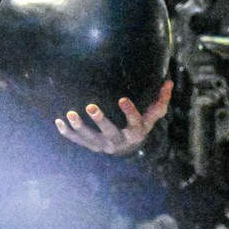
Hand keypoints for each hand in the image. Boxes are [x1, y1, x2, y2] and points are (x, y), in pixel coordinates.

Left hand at [54, 80, 172, 155]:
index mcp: (136, 133)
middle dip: (100, 121)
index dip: (129, 112)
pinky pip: (78, 141)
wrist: (128, 148)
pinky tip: (59, 122)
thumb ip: (160, 99)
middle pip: (110, 132)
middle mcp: (120, 142)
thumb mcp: (153, 115)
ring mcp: (104, 146)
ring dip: (79, 127)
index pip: (135, 123)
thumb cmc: (141, 124)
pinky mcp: (92, 146)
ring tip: (69, 114)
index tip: (122, 99)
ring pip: (91, 138)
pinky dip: (68, 133)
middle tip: (90, 106)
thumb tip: (168, 81)